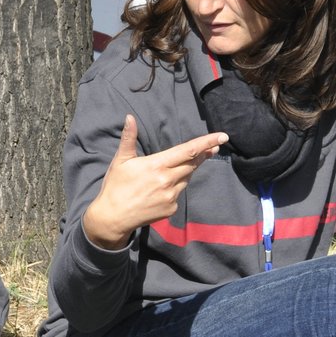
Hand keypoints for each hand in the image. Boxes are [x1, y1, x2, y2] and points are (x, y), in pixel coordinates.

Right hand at [81, 115, 227, 248]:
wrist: (113, 218)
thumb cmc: (115, 186)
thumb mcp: (120, 161)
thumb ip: (128, 138)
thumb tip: (129, 117)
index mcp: (157, 165)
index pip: (188, 150)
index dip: (207, 142)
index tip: (222, 136)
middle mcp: (168, 181)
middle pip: (193, 163)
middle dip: (204, 154)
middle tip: (213, 147)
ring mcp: (171, 196)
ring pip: (186, 178)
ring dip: (186, 170)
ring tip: (174, 168)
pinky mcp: (171, 209)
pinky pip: (179, 193)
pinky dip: (175, 187)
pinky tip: (161, 188)